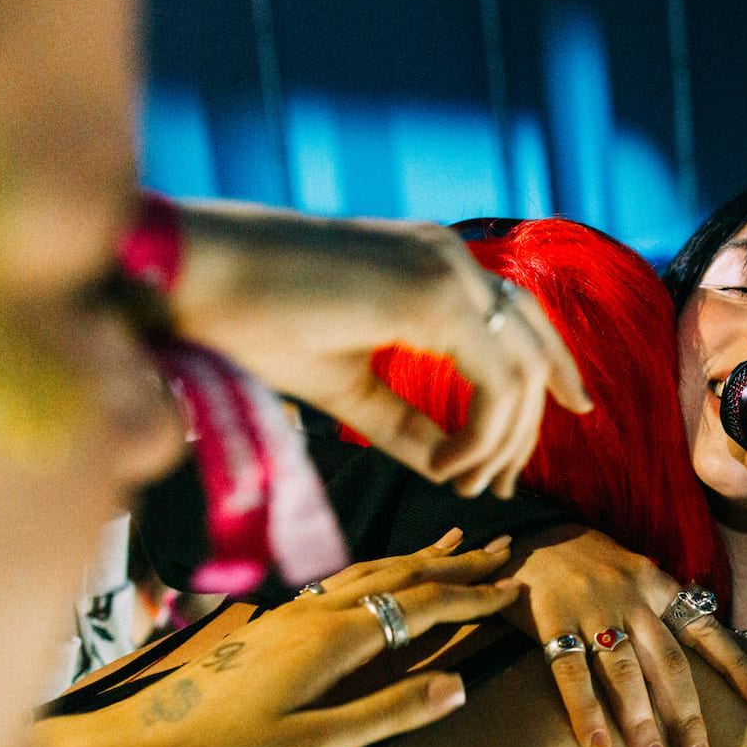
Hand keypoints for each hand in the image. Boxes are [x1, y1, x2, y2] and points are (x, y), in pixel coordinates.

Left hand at [32, 530, 520, 746]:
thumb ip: (387, 712)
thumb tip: (458, 685)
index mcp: (332, 640)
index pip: (421, 607)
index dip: (472, 596)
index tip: (515, 587)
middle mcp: (313, 615)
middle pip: (399, 576)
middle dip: (454, 562)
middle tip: (501, 548)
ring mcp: (288, 616)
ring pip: (368, 573)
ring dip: (416, 558)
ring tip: (450, 542)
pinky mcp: (269, 627)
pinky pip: (340, 584)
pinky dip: (378, 572)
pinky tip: (377, 576)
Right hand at [170, 202, 591, 496]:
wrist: (192, 281)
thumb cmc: (253, 323)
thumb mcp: (351, 386)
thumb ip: (410, 423)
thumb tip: (460, 469)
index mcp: (435, 264)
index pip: (523, 320)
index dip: (553, 377)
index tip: (546, 438)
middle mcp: (451, 258)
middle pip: (532, 351)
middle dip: (524, 432)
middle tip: (496, 488)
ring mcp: (447, 270)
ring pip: (520, 374)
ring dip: (499, 444)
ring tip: (459, 483)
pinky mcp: (434, 296)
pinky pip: (495, 383)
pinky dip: (480, 437)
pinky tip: (444, 469)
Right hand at [499, 525, 746, 746]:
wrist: (528, 530)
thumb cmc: (584, 561)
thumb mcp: (633, 572)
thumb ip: (657, 607)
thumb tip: (688, 650)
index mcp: (656, 587)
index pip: (704, 628)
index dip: (734, 663)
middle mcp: (632, 600)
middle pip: (668, 664)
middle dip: (687, 716)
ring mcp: (593, 610)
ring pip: (625, 674)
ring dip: (641, 723)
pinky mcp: (552, 620)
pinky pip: (571, 672)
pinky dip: (586, 711)